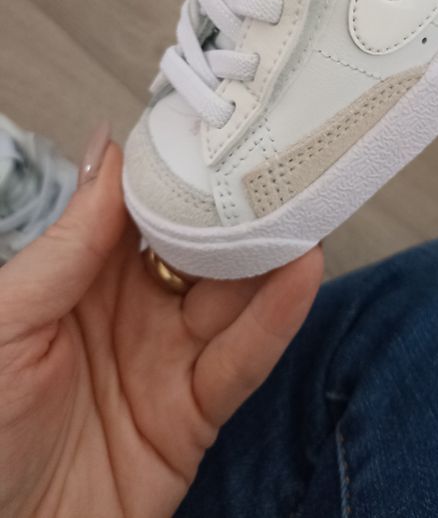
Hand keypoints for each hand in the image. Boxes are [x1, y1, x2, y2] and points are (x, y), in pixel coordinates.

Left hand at [0, 130, 322, 517]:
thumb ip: (69, 240)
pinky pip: (242, 361)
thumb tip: (109, 146)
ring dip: (271, 251)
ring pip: (232, 296)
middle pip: (200, 247)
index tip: (217, 122)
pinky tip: (302, 272)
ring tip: (306, 200)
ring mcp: (169, 360)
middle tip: (280, 152)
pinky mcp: (196, 415)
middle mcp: (134, 310)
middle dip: (237, 204)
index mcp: (83, 277)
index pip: (144, 209)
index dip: (179, 167)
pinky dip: (276, 318)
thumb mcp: (7, 322)